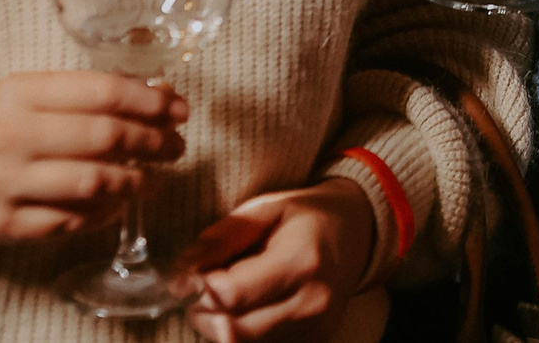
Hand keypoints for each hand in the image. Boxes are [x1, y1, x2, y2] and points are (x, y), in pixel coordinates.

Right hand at [0, 71, 186, 243]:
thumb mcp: (26, 92)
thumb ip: (83, 92)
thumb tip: (158, 94)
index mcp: (19, 93)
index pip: (102, 92)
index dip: (151, 100)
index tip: (179, 108)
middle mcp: (11, 137)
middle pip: (104, 137)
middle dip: (152, 141)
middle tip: (176, 145)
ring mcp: (6, 184)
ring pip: (92, 184)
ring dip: (133, 181)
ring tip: (150, 176)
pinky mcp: (5, 225)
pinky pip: (71, 221)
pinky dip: (104, 212)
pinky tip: (118, 201)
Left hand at [179, 178, 375, 340]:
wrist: (358, 233)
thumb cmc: (306, 217)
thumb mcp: (266, 209)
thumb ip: (223, 237)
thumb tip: (181, 273)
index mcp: (301, 260)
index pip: (231, 295)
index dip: (198, 289)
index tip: (187, 276)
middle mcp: (312, 302)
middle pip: (233, 332)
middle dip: (203, 315)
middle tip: (200, 292)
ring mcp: (316, 329)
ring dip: (220, 327)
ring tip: (226, 298)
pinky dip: (243, 335)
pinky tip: (246, 311)